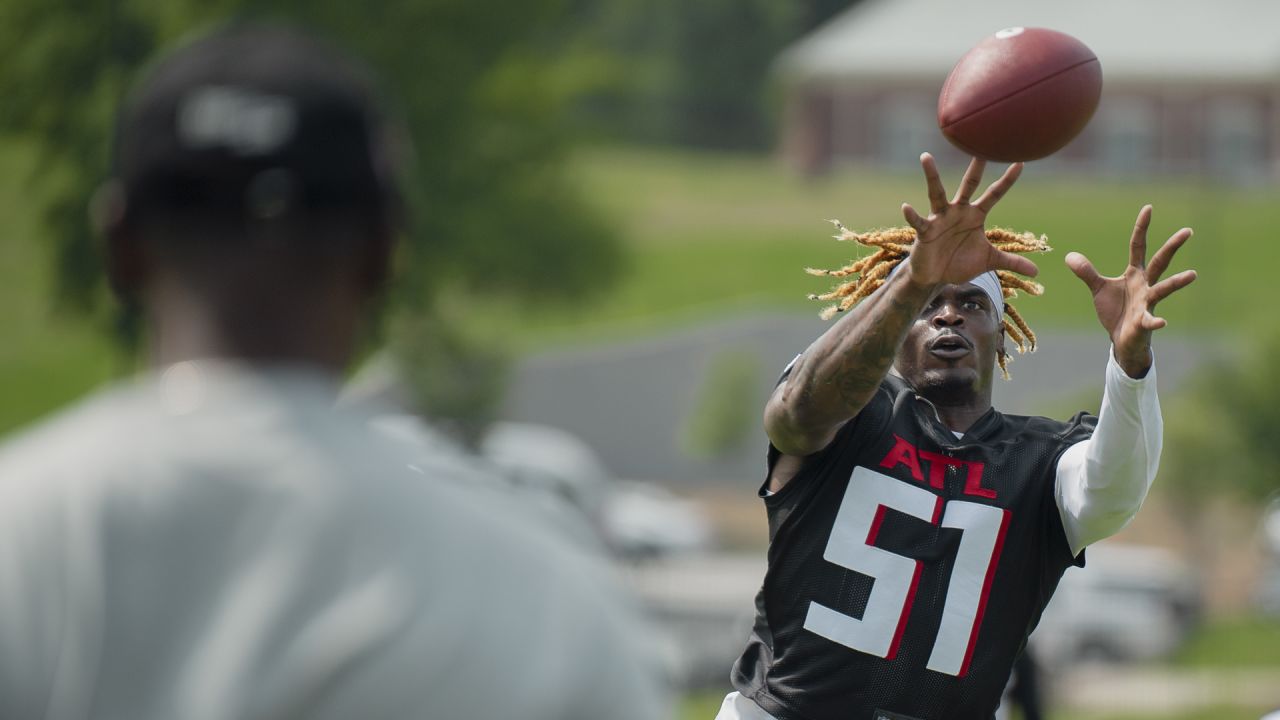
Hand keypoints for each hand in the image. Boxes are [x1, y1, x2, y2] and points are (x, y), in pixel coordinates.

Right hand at [901, 153, 1038, 286]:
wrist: (935, 277)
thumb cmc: (960, 263)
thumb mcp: (989, 261)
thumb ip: (1012, 261)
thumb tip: (1037, 271)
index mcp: (975, 215)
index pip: (994, 194)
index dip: (1007, 180)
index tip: (1020, 162)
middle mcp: (958, 211)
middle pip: (969, 185)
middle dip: (976, 168)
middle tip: (981, 147)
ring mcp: (940, 219)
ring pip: (936, 193)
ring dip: (932, 176)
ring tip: (926, 157)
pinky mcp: (925, 232)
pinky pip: (918, 221)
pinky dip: (912, 215)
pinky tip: (906, 206)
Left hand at [1065, 205, 1196, 377]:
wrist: (1122, 340)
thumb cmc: (1115, 311)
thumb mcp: (1099, 289)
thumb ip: (1087, 272)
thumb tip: (1069, 256)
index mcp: (1134, 274)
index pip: (1138, 246)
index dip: (1141, 228)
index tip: (1148, 208)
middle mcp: (1144, 285)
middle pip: (1160, 262)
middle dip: (1172, 246)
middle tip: (1187, 230)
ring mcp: (1147, 303)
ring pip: (1163, 289)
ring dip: (1176, 283)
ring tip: (1192, 274)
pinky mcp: (1143, 322)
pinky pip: (1150, 320)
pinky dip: (1155, 321)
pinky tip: (1162, 322)